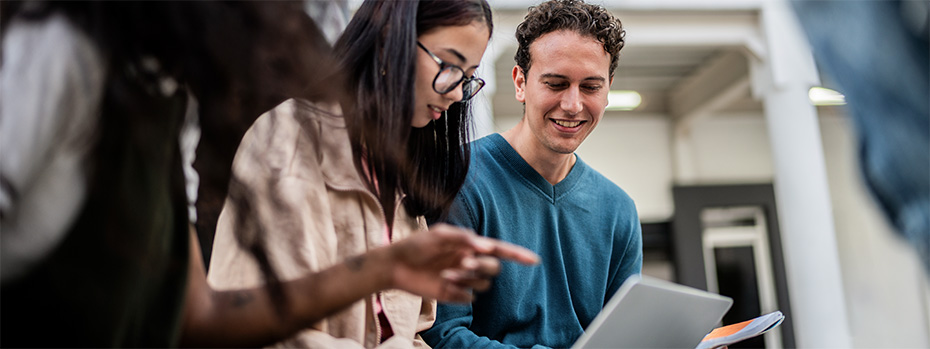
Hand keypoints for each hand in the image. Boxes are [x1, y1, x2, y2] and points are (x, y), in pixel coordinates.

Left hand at [385, 224, 538, 302]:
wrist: (395, 265)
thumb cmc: (417, 245)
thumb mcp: (439, 234)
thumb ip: (463, 237)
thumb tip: (486, 245)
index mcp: (470, 246)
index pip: (500, 250)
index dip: (518, 255)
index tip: (534, 260)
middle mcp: (470, 262)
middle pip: (493, 268)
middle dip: (482, 266)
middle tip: (463, 263)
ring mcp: (462, 280)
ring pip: (482, 285)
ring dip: (467, 279)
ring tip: (445, 274)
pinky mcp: (453, 295)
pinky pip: (468, 298)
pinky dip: (460, 292)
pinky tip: (442, 284)